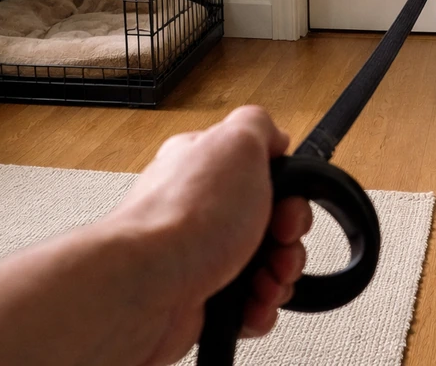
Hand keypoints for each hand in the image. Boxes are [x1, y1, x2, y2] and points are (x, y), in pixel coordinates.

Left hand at [107, 106, 312, 362]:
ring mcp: (201, 256)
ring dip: (279, 276)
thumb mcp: (236, 143)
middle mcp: (201, 210)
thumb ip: (259, 127)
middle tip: (280, 243)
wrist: (146, 288)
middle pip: (272, 223)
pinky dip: (259, 308)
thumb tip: (275, 136)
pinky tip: (252, 304)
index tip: (288, 203)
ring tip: (266, 281)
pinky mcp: (202, 299)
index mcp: (206, 167)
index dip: (289, 191)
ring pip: (265, 265)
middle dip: (289, 239)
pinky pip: (249, 305)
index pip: (265, 174)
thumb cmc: (184, 217)